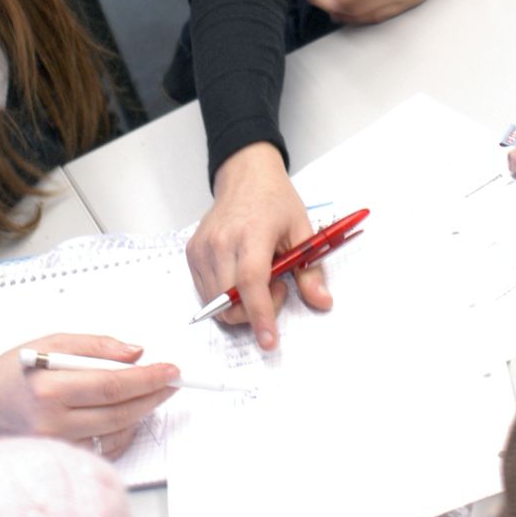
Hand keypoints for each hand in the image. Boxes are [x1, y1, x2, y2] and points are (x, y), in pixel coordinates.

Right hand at [0, 333, 178, 459]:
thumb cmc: (14, 372)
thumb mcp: (51, 343)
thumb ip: (95, 346)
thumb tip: (135, 353)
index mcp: (49, 388)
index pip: (112, 385)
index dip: (147, 378)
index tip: (170, 370)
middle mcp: (52, 423)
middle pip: (119, 412)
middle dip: (153, 395)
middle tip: (171, 381)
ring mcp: (56, 447)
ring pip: (116, 433)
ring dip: (141, 413)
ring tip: (150, 394)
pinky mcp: (60, 460)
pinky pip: (105, 451)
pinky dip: (123, 432)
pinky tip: (127, 415)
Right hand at [186, 142, 331, 350]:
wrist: (245, 177)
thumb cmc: (275, 202)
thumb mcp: (302, 230)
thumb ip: (311, 270)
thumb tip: (323, 302)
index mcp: (252, 233)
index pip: (251, 282)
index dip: (260, 314)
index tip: (269, 340)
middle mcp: (221, 241)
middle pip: (230, 300)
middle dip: (256, 310)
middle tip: (278, 285)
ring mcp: (202, 248)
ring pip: (216, 302)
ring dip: (241, 304)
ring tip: (260, 276)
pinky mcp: (192, 253)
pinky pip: (206, 291)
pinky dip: (226, 294)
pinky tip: (241, 273)